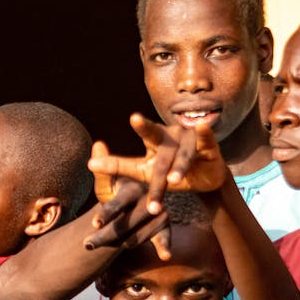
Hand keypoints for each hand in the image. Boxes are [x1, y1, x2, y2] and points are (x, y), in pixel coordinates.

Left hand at [84, 175, 170, 257]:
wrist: (136, 201)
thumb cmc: (116, 191)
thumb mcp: (108, 180)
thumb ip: (101, 168)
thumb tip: (98, 144)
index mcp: (132, 189)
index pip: (117, 203)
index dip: (106, 214)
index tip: (94, 224)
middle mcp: (148, 201)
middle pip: (123, 225)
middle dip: (103, 236)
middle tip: (86, 245)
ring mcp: (158, 215)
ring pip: (133, 238)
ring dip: (116, 244)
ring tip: (94, 245)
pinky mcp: (165, 227)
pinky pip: (164, 238)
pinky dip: (164, 246)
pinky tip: (165, 255)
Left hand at [88, 113, 227, 214]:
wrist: (204, 179)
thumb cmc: (168, 171)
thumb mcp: (143, 171)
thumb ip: (119, 166)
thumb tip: (89, 164)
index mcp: (155, 141)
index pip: (143, 139)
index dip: (135, 132)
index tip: (128, 122)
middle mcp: (171, 136)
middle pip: (158, 140)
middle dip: (146, 129)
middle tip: (134, 118)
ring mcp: (190, 140)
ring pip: (182, 154)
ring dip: (178, 166)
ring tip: (171, 181)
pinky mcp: (210, 147)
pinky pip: (207, 140)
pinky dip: (205, 133)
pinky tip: (202, 126)